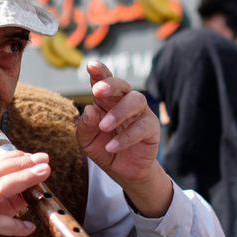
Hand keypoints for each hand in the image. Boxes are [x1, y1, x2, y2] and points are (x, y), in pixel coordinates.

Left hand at [76, 60, 170, 216]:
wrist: (123, 171)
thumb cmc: (104, 148)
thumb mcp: (87, 140)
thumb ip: (85, 126)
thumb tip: (89, 109)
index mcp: (106, 100)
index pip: (103, 81)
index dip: (99, 72)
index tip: (90, 65)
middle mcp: (124, 102)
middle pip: (122, 85)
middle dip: (110, 84)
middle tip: (97, 90)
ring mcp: (140, 114)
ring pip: (135, 101)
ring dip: (118, 112)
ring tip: (104, 126)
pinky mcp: (151, 129)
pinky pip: (141, 128)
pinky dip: (125, 138)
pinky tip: (112, 147)